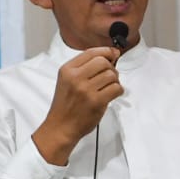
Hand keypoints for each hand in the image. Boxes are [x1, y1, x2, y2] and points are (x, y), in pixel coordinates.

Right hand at [32, 46, 123, 165]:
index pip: (91, 52)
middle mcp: (75, 77)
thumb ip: (84, 68)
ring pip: (111, 75)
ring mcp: (86, 90)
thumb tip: (109, 55)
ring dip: (115, 80)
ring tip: (109, 87)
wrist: (61, 126)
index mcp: (67, 70)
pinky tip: (112, 94)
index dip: (106, 51)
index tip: (114, 54)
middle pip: (103, 62)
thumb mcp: (67, 81)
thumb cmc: (66, 105)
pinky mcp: (96, 101)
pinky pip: (116, 88)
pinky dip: (118, 90)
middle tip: (110, 76)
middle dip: (111, 67)